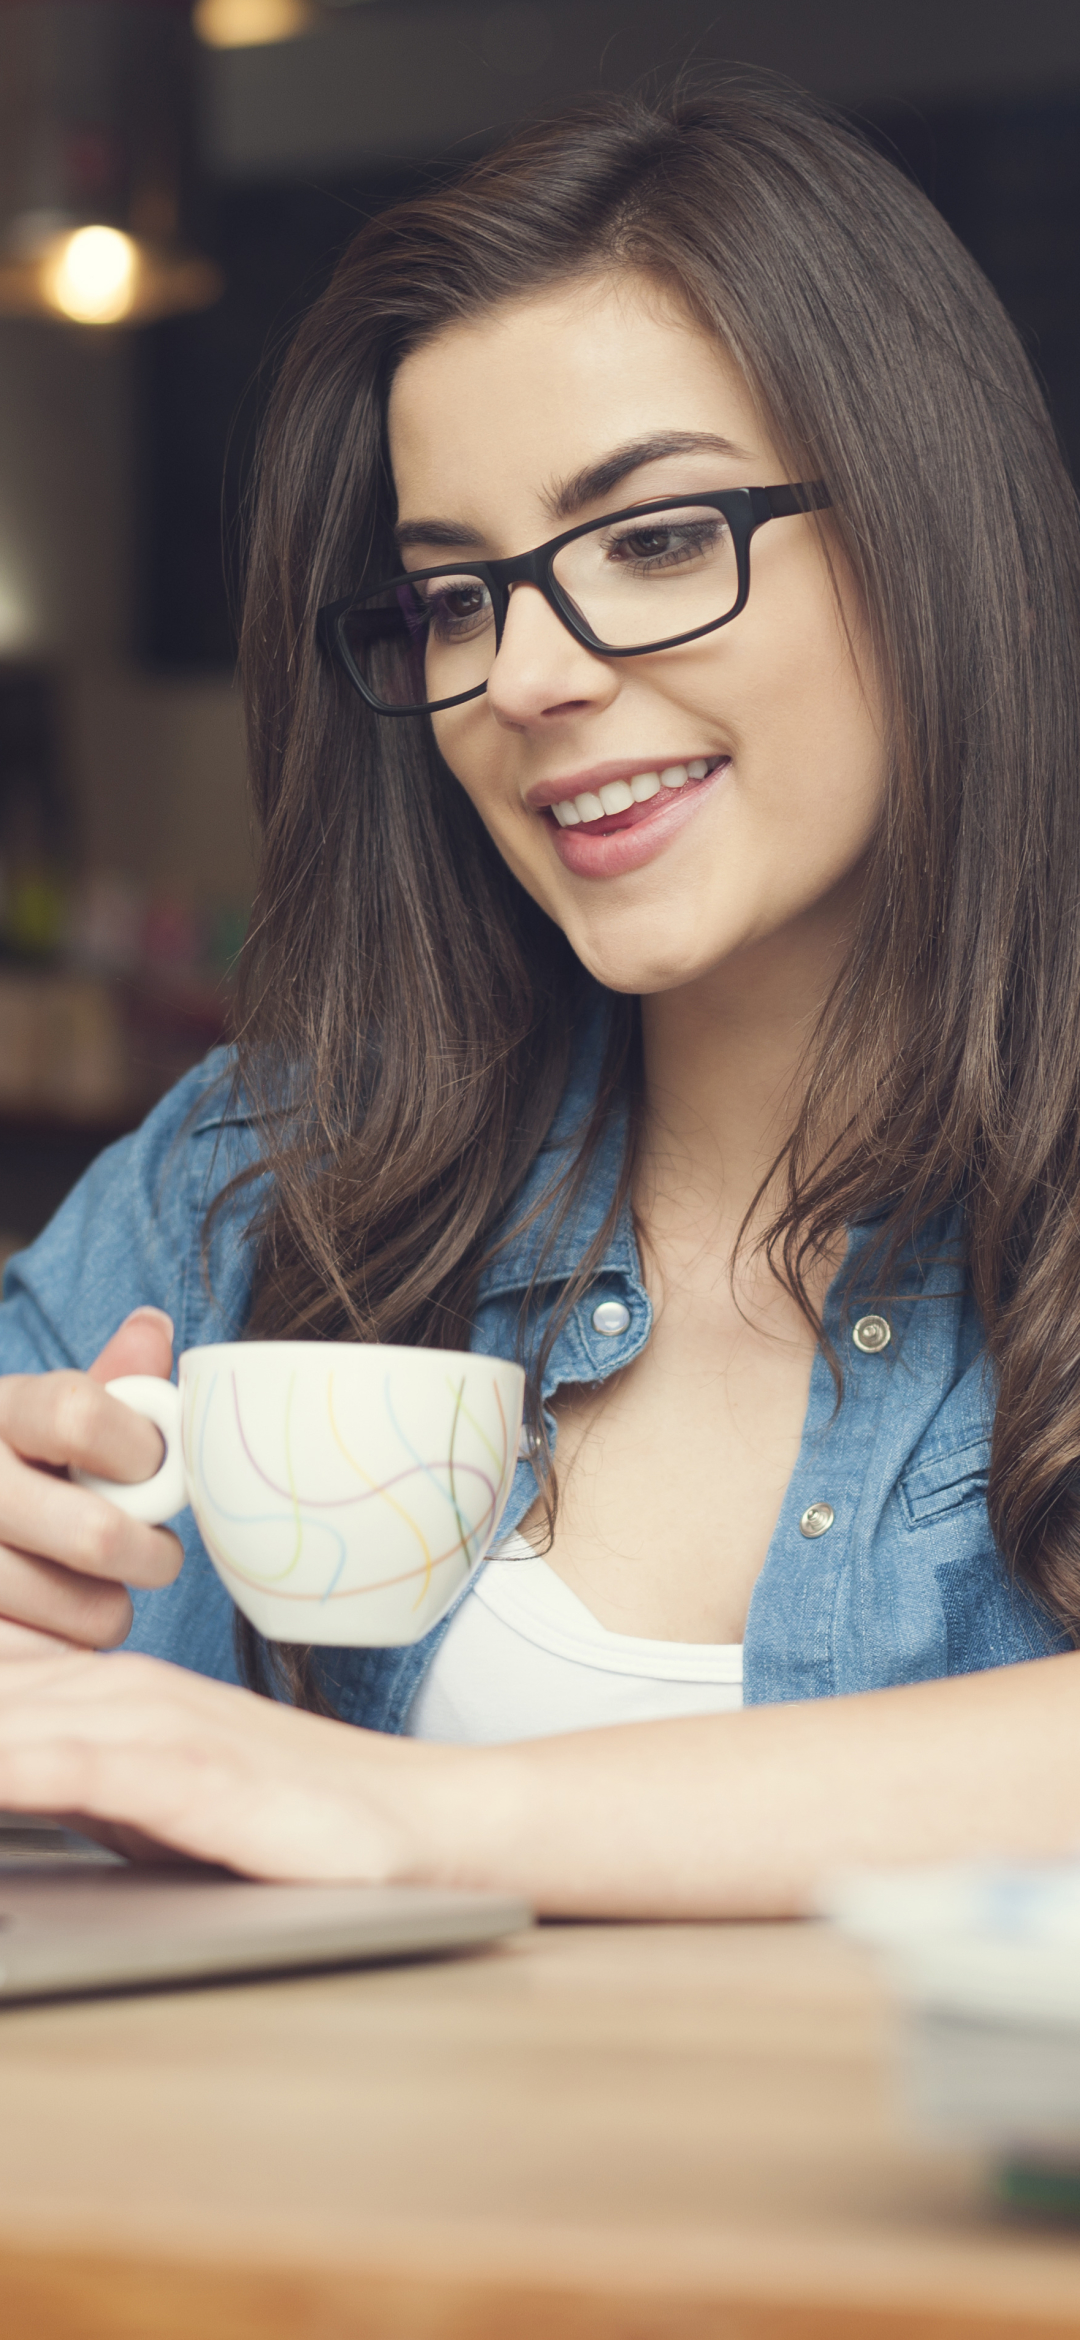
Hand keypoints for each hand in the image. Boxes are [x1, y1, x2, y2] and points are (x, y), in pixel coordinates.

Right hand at [0, 1310, 183, 1655]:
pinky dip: (68, 1649)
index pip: (77, 1414)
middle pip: (96, 1534)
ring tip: (100, 1593)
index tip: (152, 1468)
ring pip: (84, 1610)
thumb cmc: (18, 1468)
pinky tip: (52, 1624)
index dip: (138, 1449)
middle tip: (158, 1553)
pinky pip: (54, 1656)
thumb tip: (155, 1327)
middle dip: (151, 1552)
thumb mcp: (42, 1417)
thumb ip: (108, 1384)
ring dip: (111, 1610)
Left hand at [0, 1646, 444, 1880]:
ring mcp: (158, 1725)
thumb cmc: (286, 1815)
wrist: (419, 1817)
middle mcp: (123, 1689)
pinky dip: (14, 1765)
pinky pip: (75, 1764)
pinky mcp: (192, 1774)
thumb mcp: (151, 1789)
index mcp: (106, 1685)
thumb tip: (4, 1765)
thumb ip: (62, 1769)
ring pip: (14, 1719)